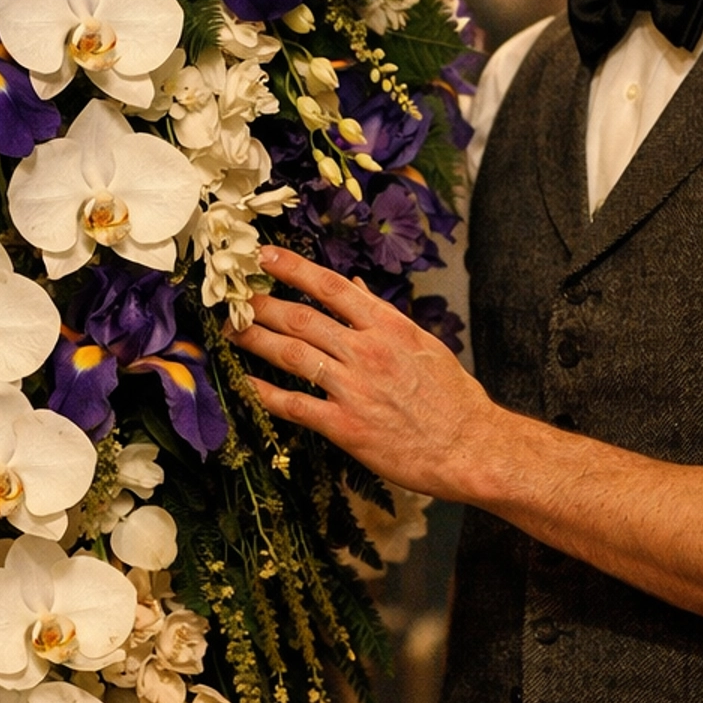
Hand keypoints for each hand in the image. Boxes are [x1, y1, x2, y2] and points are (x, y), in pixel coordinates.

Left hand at [229, 245, 493, 499]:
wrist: (471, 447)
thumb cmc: (453, 397)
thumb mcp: (423, 344)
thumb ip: (384, 315)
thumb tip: (356, 285)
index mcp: (389, 326)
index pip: (332, 287)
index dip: (293, 269)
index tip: (265, 255)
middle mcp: (368, 352)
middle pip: (303, 318)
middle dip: (262, 305)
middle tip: (233, 297)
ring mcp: (355, 389)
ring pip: (293, 356)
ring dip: (256, 341)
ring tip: (230, 331)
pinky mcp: (347, 427)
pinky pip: (296, 405)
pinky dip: (266, 393)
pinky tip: (245, 384)